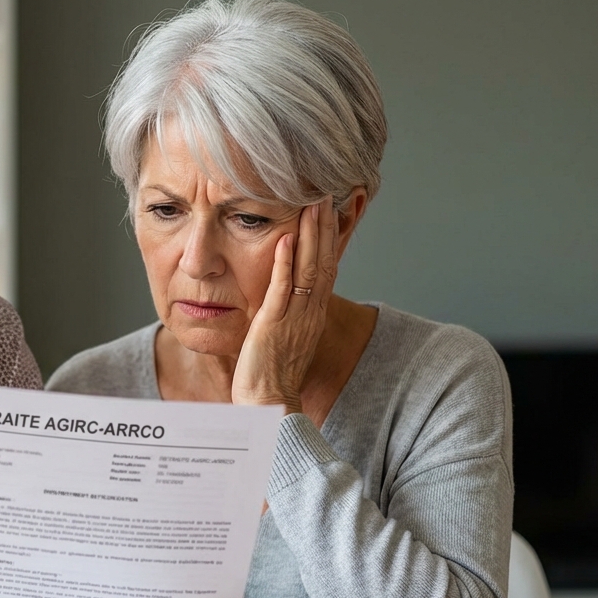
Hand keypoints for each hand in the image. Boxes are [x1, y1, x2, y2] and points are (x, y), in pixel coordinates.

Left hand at [231, 196, 338, 413]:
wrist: (270, 405)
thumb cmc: (270, 377)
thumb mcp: (283, 338)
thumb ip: (284, 316)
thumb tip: (280, 299)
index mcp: (312, 315)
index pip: (325, 268)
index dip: (328, 238)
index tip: (328, 210)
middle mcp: (309, 312)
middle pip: (323, 261)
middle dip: (324, 226)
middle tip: (325, 193)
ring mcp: (294, 317)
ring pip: (308, 268)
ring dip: (310, 234)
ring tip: (312, 203)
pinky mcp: (274, 324)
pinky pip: (283, 288)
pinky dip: (285, 262)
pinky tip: (286, 237)